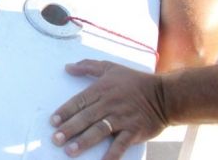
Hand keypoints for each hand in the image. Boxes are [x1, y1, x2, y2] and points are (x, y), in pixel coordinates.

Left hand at [50, 60, 167, 158]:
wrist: (164, 95)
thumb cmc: (135, 81)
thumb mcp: (110, 67)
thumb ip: (88, 66)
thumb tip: (67, 67)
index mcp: (101, 89)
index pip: (79, 101)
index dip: (65, 112)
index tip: (53, 122)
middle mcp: (109, 104)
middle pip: (85, 118)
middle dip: (69, 129)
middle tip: (55, 139)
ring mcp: (122, 119)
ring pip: (99, 131)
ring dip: (84, 141)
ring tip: (70, 151)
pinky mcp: (135, 131)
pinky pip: (121, 144)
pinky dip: (112, 154)